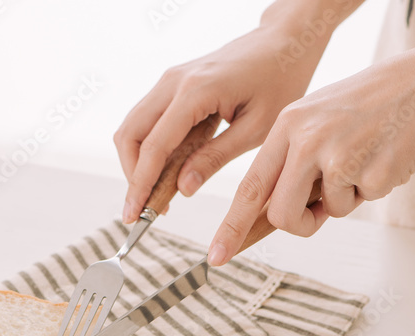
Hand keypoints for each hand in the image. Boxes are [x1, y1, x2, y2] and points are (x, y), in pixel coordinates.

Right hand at [114, 1, 337, 223]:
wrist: (284, 42)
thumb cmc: (280, 80)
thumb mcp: (257, 128)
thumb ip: (216, 157)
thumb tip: (183, 188)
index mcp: (195, 91)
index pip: (154, 146)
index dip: (140, 184)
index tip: (134, 215)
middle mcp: (174, 81)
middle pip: (130, 135)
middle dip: (132, 175)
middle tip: (144, 209)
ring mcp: (170, 80)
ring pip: (133, 127)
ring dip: (137, 163)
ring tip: (157, 194)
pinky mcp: (173, 83)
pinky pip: (147, 119)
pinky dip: (148, 148)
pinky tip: (167, 171)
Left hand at [208, 41, 414, 265]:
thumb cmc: (372, 105)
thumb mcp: (318, 120)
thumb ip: (291, 164)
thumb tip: (268, 216)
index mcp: (287, 125)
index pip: (250, 187)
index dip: (232, 226)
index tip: (216, 256)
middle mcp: (306, 140)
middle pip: (281, 214)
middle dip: (299, 224)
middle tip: (318, 214)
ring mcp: (338, 155)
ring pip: (325, 212)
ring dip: (342, 201)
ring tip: (362, 161)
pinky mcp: (371, 172)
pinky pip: (362, 201)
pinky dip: (374, 187)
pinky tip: (386, 154)